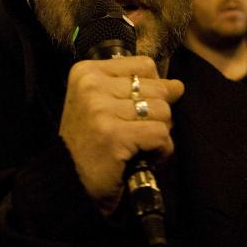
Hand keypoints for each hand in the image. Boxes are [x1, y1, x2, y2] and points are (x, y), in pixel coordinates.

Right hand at [57, 55, 183, 213]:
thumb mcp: (104, 103)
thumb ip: (139, 89)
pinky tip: (142, 157)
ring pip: (162, 111)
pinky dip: (160, 151)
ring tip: (137, 145)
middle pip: (157, 88)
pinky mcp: (114, 135)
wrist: (69, 180)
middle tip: (135, 133)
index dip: (151, 89)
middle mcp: (91, 86)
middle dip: (157, 114)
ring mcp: (101, 110)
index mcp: (87, 72)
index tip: (133, 109)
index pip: (144, 65)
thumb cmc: (90, 141)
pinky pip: (161, 134)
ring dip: (159, 133)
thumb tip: (177, 86)